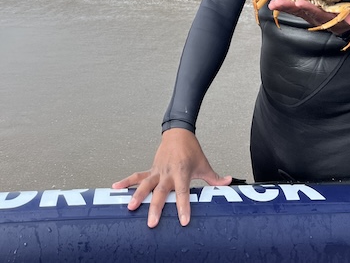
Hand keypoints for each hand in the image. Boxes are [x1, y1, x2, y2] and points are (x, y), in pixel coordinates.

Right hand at [112, 128, 231, 227]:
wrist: (178, 131)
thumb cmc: (191, 149)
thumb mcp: (203, 163)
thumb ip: (214, 177)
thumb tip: (228, 182)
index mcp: (182, 172)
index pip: (183, 192)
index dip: (183, 206)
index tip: (183, 220)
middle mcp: (168, 172)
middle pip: (161, 192)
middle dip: (156, 208)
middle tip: (152, 222)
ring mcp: (157, 171)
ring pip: (145, 184)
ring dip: (137, 196)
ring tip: (130, 208)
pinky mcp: (150, 169)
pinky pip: (137, 176)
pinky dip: (126, 181)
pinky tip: (115, 188)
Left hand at [268, 0, 349, 34]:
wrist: (340, 28)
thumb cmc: (345, 21)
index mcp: (324, 17)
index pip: (315, 12)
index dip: (307, 8)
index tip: (299, 3)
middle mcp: (313, 16)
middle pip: (299, 11)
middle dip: (287, 7)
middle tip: (275, 4)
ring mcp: (307, 14)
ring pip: (293, 10)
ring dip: (282, 6)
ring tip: (271, 3)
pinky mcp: (304, 11)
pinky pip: (292, 8)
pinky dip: (284, 4)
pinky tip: (273, 0)